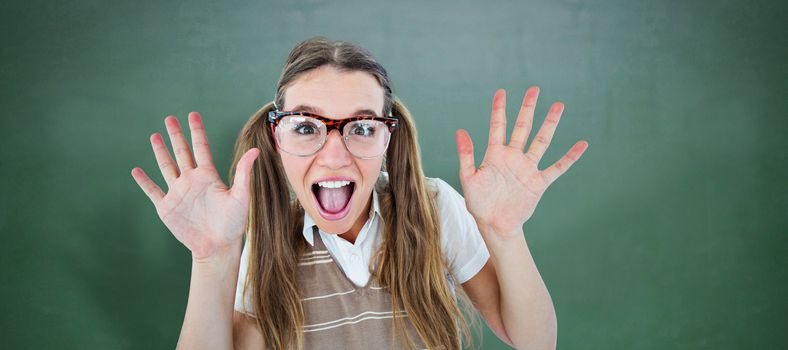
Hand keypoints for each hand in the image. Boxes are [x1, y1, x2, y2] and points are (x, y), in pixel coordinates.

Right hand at [131, 112, 259, 259]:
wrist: (217, 247)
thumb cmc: (233, 223)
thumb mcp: (241, 196)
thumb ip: (244, 173)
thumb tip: (254, 151)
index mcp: (208, 176)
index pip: (201, 148)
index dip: (196, 131)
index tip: (192, 114)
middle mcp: (192, 181)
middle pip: (181, 153)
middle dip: (175, 135)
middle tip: (169, 118)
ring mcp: (178, 193)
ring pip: (166, 167)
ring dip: (160, 152)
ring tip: (154, 136)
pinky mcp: (167, 207)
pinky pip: (153, 191)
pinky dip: (144, 182)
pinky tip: (136, 171)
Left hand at [455, 87, 587, 239]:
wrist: (494, 225)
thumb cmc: (479, 203)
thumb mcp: (468, 179)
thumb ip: (466, 155)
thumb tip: (460, 131)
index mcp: (495, 155)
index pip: (498, 126)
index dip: (499, 109)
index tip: (502, 92)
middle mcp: (513, 157)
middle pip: (522, 127)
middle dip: (528, 108)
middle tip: (534, 89)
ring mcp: (527, 168)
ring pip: (541, 141)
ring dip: (550, 124)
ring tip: (559, 106)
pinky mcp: (538, 182)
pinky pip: (557, 167)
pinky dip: (570, 157)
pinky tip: (582, 145)